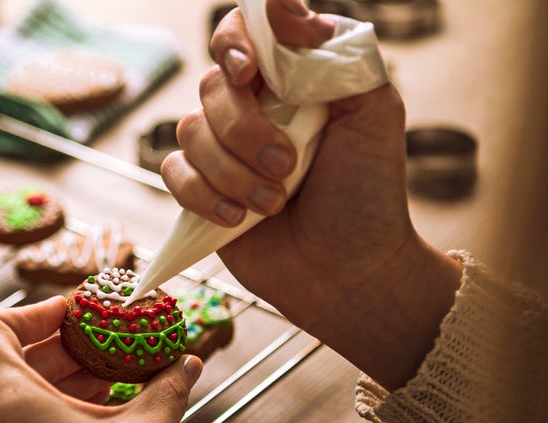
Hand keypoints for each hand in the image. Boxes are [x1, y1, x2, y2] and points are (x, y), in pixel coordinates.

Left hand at [0, 297, 202, 422]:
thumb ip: (166, 385)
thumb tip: (186, 360)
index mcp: (7, 404)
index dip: (31, 311)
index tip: (73, 316)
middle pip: (4, 364)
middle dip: (58, 350)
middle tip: (103, 348)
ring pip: (8, 405)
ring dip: (54, 388)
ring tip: (106, 388)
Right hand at [162, 0, 460, 388]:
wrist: (348, 272)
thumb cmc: (368, 193)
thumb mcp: (374, 111)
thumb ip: (335, 53)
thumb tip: (285, 11)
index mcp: (294, 77)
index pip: (245, 31)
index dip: (235, 43)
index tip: (248, 71)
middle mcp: (254, 106)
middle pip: (212, 86)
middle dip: (246, 131)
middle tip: (288, 166)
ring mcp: (223, 149)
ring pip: (190, 131)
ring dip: (232, 172)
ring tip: (273, 204)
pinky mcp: (200, 189)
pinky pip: (174, 173)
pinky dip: (205, 196)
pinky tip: (238, 219)